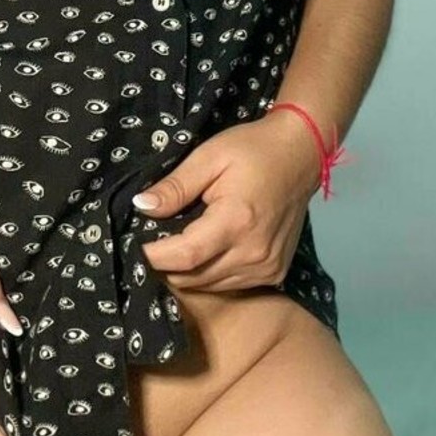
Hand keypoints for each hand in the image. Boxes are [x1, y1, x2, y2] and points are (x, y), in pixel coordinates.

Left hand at [135, 114, 324, 293]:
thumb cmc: (252, 150)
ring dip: (187, 271)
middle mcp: (254, 253)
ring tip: (178, 243)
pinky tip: (205, 251)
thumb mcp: (208, 157)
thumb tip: (141, 206)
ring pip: (208, 286)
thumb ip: (175, 187)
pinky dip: (209, 274)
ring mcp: (267, 268)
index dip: (154, 255)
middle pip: (192, 278)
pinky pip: (229, 285)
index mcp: (236, 221)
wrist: (301, 154)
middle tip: (154, 240)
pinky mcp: (274, 273)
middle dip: (166, 264)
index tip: (134, 244)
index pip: (185, 256)